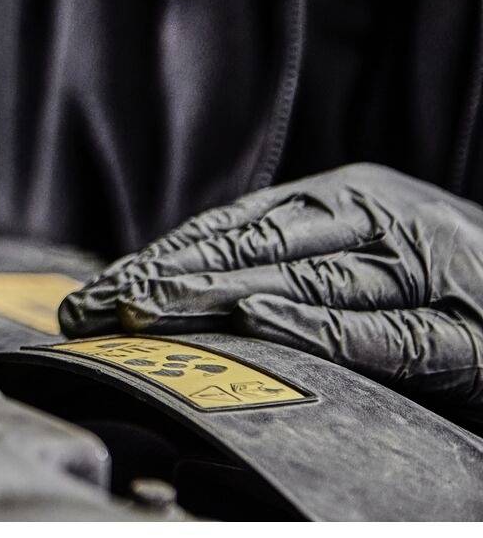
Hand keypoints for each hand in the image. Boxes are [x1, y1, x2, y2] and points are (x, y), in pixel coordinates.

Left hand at [58, 165, 482, 411]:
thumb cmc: (455, 288)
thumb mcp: (372, 259)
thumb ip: (296, 265)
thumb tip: (182, 291)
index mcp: (351, 199)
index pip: (236, 226)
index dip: (161, 256)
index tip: (93, 290)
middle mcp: (384, 222)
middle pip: (259, 248)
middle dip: (169, 277)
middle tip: (96, 307)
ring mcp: (429, 274)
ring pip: (309, 281)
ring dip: (219, 296)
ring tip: (147, 310)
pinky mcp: (472, 337)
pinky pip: (389, 334)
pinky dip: (321, 327)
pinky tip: (260, 322)